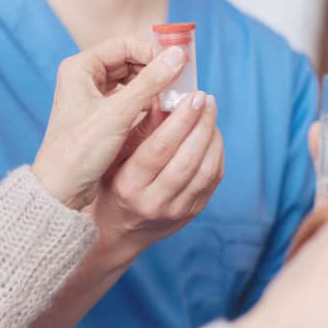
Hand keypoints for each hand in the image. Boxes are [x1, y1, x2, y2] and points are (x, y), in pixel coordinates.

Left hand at [32, 36, 187, 209]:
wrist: (60, 190)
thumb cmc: (79, 151)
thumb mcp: (118, 114)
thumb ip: (150, 83)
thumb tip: (179, 56)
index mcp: (80, 67)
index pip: (125, 43)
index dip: (153, 52)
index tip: (178, 66)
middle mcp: (84, 76)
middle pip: (130, 59)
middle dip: (155, 70)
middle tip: (180, 83)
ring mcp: (91, 95)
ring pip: (131, 80)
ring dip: (152, 86)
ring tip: (172, 98)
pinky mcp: (99, 114)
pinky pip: (128, 98)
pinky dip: (145, 101)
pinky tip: (159, 111)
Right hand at [86, 91, 223, 265]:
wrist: (117, 231)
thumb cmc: (111, 184)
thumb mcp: (114, 157)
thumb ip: (140, 129)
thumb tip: (164, 97)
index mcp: (128, 186)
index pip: (159, 149)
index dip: (180, 120)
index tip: (192, 97)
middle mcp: (153, 202)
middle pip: (187, 160)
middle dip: (201, 124)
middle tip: (206, 99)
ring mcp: (176, 211)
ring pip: (205, 171)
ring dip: (212, 137)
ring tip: (210, 113)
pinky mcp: (193, 212)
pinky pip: (213, 180)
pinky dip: (216, 152)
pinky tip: (211, 134)